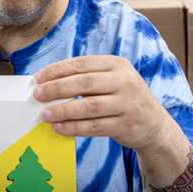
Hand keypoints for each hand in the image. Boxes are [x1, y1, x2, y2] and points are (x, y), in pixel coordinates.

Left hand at [33, 55, 179, 154]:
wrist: (155, 125)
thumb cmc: (124, 98)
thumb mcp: (113, 79)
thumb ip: (87, 78)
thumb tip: (49, 82)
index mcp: (118, 65)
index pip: (82, 64)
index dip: (58, 70)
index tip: (39, 77)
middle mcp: (124, 82)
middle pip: (84, 83)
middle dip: (57, 88)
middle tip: (38, 94)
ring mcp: (127, 104)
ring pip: (89, 106)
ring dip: (63, 110)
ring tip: (45, 113)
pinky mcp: (126, 125)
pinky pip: (95, 126)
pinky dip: (74, 127)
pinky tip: (59, 127)